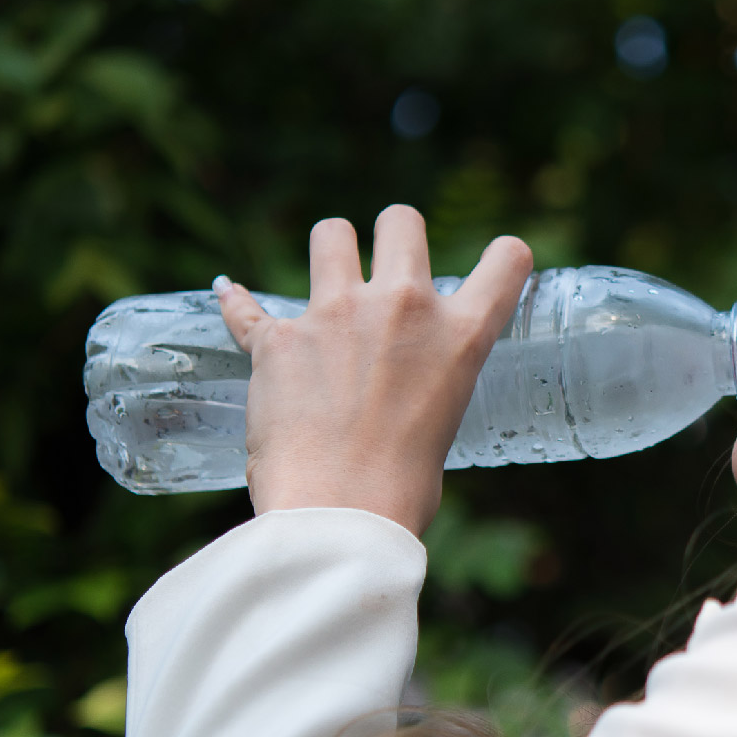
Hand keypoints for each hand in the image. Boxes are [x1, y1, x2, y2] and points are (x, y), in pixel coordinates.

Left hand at [217, 208, 533, 532]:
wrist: (340, 516)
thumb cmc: (400, 491)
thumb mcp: (444, 422)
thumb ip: (427, 384)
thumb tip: (398, 394)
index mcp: (459, 336)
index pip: (506, 261)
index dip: (504, 256)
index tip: (496, 263)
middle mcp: (402, 308)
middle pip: (401, 221)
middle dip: (393, 233)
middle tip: (384, 267)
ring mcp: (336, 315)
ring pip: (330, 234)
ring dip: (329, 251)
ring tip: (325, 278)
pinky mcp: (278, 339)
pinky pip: (247, 308)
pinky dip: (238, 304)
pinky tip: (230, 295)